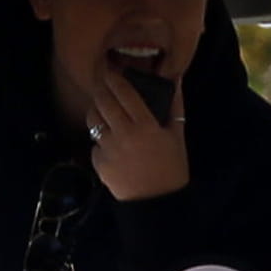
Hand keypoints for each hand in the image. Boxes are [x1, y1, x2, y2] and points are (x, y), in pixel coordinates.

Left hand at [78, 61, 189, 204]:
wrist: (157, 202)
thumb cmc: (172, 167)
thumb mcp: (177, 134)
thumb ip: (175, 104)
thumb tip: (175, 78)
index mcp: (145, 125)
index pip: (124, 92)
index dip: (115, 77)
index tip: (110, 68)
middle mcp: (123, 134)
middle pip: (103, 101)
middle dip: (100, 88)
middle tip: (102, 82)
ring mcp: (108, 149)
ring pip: (93, 120)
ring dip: (96, 110)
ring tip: (103, 109)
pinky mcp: (98, 163)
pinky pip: (95, 143)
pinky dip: (100, 139)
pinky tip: (110, 142)